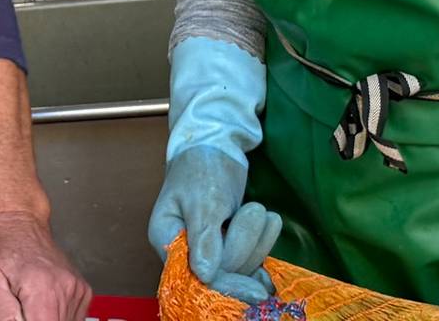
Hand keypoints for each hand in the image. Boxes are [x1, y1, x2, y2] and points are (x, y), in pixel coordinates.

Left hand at [0, 210, 92, 320]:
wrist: (17, 224)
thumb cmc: (0, 249)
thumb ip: (3, 315)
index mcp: (42, 289)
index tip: (19, 316)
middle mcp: (65, 289)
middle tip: (19, 309)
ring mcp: (77, 290)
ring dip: (45, 319)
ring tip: (28, 304)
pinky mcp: (82, 291)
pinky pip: (72, 317)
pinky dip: (55, 316)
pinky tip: (40, 302)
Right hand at [147, 147, 278, 303]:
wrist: (214, 146)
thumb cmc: (202, 167)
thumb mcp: (203, 197)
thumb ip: (204, 237)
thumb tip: (205, 276)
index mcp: (167, 238)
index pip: (194, 276)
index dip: (226, 285)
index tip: (257, 291)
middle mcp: (184, 250)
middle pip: (221, 272)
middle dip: (244, 243)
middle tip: (255, 209)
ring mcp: (206, 249)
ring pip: (239, 265)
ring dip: (257, 238)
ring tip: (259, 208)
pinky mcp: (226, 245)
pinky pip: (249, 257)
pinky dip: (263, 242)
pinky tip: (270, 226)